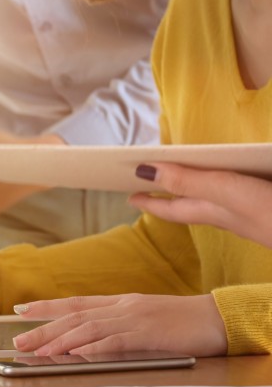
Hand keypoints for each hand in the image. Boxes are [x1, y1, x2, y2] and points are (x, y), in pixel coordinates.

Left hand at [12, 293, 227, 356]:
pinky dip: (92, 347)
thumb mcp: (144, 317)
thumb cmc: (183, 320)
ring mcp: (134, 318)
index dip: (46, 306)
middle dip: (44, 329)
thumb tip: (90, 337)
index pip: (75, 303)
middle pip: (74, 316)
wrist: (216, 317)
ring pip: (88, 327)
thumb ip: (118, 323)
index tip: (21, 310)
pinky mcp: (148, 334)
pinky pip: (115, 341)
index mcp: (120, 302)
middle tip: (20, 341)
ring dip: (60, 340)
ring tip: (39, 351)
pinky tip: (76, 354)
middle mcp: (122, 306)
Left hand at [129, 163, 271, 248]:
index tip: (130, 196)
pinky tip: (236, 180)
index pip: (173, 207)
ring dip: (199, 187)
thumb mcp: (226, 190)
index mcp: (214, 211)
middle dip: (172, 192)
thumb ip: (187, 180)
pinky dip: (229, 183)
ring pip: (217, 199)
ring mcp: (253, 213)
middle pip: (193, 203)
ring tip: (184, 177)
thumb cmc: (271, 212)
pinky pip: (241, 192)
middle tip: (150, 182)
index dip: (150, 200)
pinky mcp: (269, 206)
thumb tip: (142, 172)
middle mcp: (230, 214)